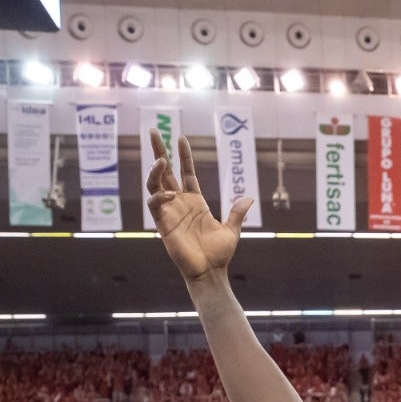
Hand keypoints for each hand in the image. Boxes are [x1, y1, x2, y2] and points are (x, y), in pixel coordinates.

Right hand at [147, 131, 252, 280]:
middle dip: (158, 151)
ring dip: (155, 170)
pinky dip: (159, 196)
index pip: (186, 172)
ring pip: (154, 183)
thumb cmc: (219, 254)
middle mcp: (180, 203)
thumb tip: (248, 197)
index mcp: (195, 201)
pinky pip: (155, 203)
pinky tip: (171, 194)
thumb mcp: (232, 230)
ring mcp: (169, 211)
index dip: (184, 155)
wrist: (211, 272)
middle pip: (165, 172)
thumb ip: (237, 212)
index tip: (181, 137)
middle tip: (152, 130)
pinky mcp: (163, 223)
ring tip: (161, 159)